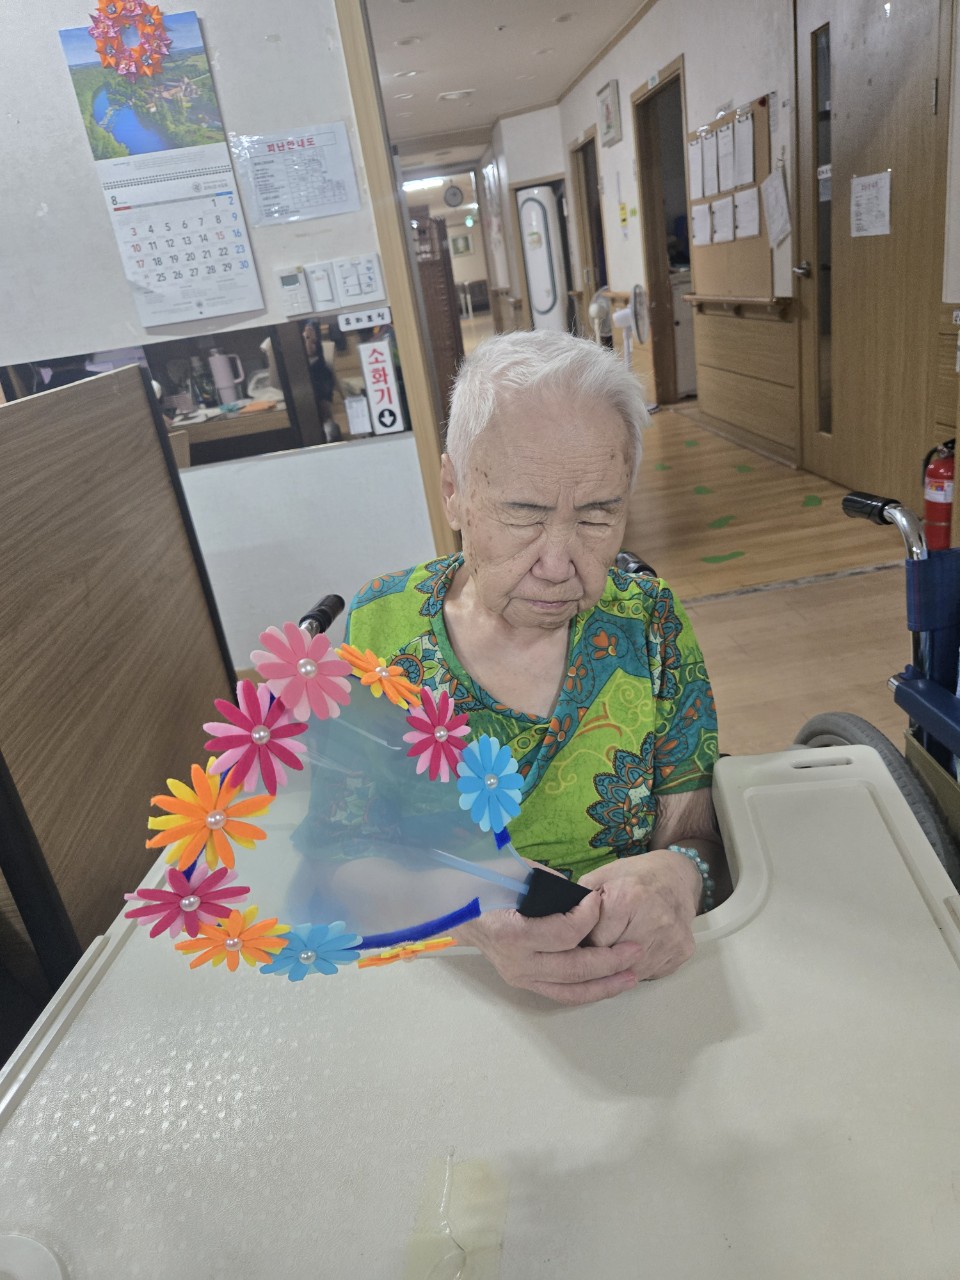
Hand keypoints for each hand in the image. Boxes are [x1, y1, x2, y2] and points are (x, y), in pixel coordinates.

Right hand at [455, 892, 644, 1005]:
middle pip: (574, 968)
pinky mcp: (526, 983)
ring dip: (606, 983)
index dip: (588, 918)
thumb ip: (548, 886)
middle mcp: (517, 962)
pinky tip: (610, 983)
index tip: (599, 900)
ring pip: (571, 989)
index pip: (563, 933)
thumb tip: (581, 896)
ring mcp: (521, 977)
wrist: (457, 911)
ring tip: (633, 974)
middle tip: (636, 947)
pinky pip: (562, 994)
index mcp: (511, 933)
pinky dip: (589, 991)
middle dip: (610, 959)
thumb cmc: (486, 886)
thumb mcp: (513, 875)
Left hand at [577, 849, 701, 980]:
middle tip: (593, 946)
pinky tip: (633, 950)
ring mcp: (672, 938)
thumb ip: (578, 903)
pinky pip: (650, 973)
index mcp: (629, 897)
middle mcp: (655, 919)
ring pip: (632, 973)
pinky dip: (637, 968)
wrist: (675, 876)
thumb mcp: (600, 877)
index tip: (579, 939)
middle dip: (598, 958)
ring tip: (612, 948)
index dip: (582, 943)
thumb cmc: (633, 877)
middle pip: (614, 961)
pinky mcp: (683, 951)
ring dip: (617, 969)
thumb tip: (558, 929)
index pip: (595, 942)